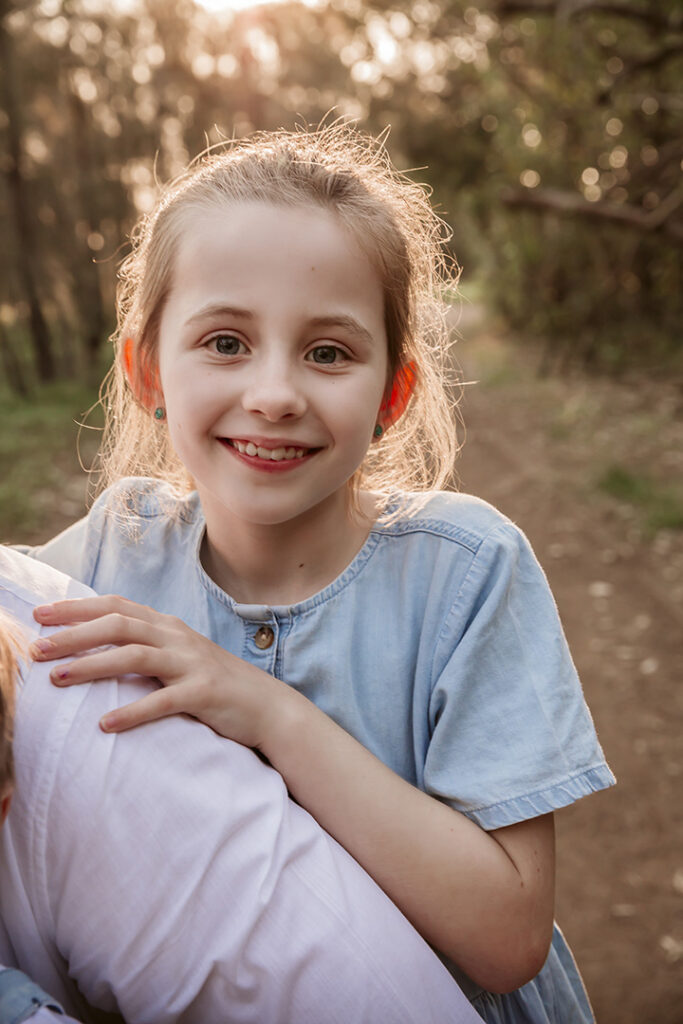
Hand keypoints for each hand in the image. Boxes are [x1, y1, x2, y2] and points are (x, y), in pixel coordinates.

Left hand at [30, 595, 287, 746]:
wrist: (267, 706)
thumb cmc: (214, 684)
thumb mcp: (179, 656)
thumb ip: (145, 647)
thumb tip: (96, 647)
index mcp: (168, 626)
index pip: (117, 607)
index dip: (77, 608)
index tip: (40, 614)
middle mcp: (178, 638)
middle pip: (119, 626)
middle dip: (74, 634)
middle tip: (37, 647)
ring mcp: (192, 663)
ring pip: (135, 656)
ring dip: (92, 666)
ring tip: (57, 678)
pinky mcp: (204, 693)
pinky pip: (163, 701)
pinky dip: (132, 712)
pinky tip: (106, 724)